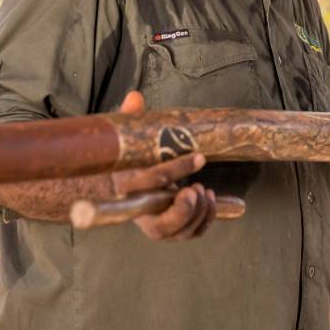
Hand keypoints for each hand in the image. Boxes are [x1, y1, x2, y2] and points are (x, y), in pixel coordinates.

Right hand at [107, 91, 216, 241]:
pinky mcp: (171, 231)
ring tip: (204, 190)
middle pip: (162, 225)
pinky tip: (210, 199)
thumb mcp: (127, 139)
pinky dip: (206, 220)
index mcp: (126, 188)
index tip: (199, 157)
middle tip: (198, 188)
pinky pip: (192, 233)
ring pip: (180, 232)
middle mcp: (139, 213)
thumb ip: (130, 119)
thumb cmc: (128, 160)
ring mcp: (156, 226)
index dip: (177, 169)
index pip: (151, 182)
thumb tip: (135, 97)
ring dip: (199, 212)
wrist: (119, 186)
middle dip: (185, 210)